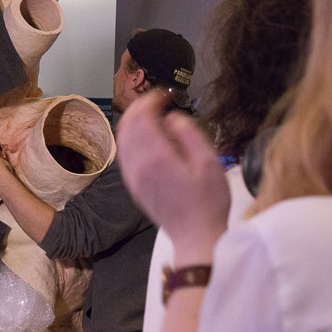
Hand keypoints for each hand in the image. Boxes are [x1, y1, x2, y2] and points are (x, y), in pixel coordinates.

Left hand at [116, 93, 229, 264]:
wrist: (195, 237)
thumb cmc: (208, 202)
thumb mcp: (209, 163)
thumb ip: (190, 134)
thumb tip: (172, 117)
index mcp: (157, 158)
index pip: (142, 118)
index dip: (150, 100)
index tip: (164, 94)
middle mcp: (138, 167)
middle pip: (127, 126)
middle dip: (138, 107)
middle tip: (156, 100)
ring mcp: (133, 178)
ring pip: (121, 141)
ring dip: (132, 122)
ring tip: (149, 113)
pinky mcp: (133, 187)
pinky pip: (123, 156)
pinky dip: (129, 139)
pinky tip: (142, 137)